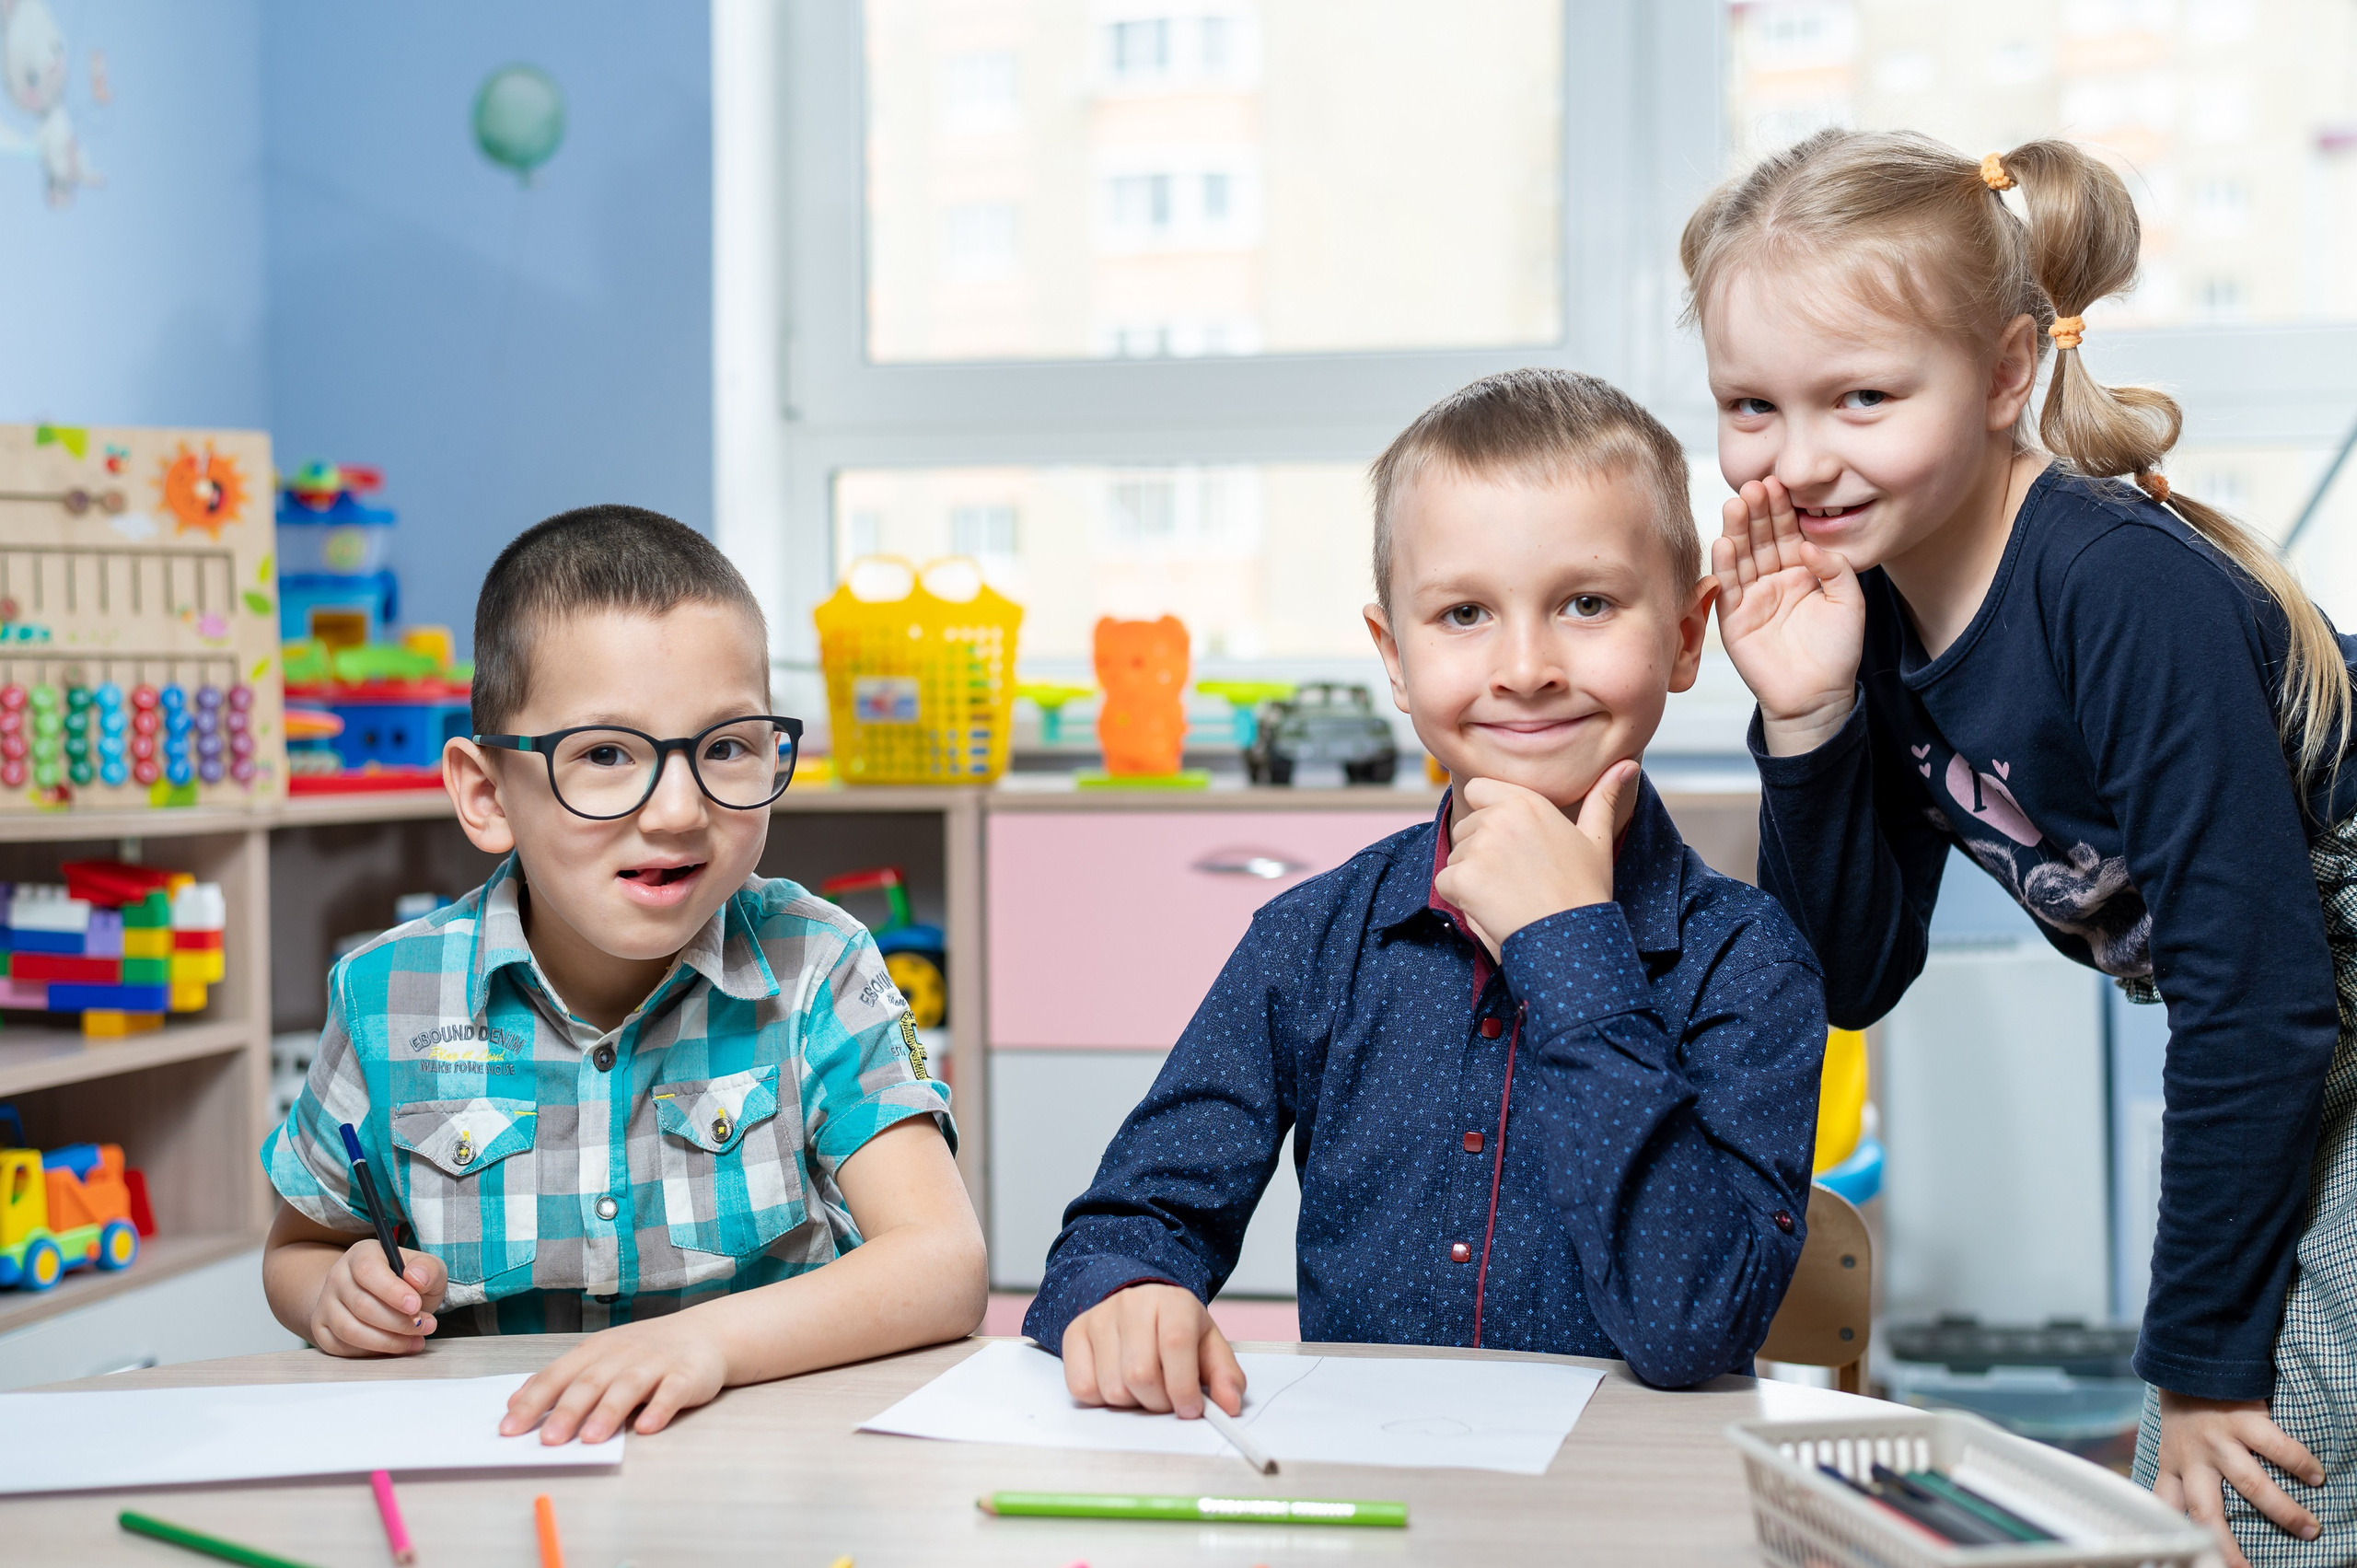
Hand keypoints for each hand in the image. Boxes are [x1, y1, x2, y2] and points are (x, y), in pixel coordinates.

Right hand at [308, 1240, 445, 1356]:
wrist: (380, 1296)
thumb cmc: (405, 1280)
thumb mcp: (426, 1267)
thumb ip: (428, 1269)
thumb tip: (417, 1278)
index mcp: (362, 1254)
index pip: (368, 1271)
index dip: (392, 1291)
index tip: (416, 1306)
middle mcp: (337, 1276)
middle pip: (362, 1305)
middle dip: (399, 1322)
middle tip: (425, 1326)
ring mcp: (326, 1304)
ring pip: (350, 1330)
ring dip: (387, 1341)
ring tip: (415, 1339)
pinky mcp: (321, 1328)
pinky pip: (341, 1348)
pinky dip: (371, 1352)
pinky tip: (395, 1347)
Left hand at [502, 1314, 728, 1443]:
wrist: (704, 1333)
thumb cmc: (643, 1352)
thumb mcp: (598, 1356)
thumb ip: (561, 1377)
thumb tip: (515, 1401)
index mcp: (595, 1351)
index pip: (557, 1376)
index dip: (532, 1402)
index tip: (509, 1429)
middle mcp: (622, 1355)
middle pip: (590, 1382)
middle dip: (567, 1412)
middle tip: (548, 1441)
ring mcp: (655, 1364)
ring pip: (628, 1387)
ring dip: (608, 1413)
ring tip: (591, 1440)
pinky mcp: (687, 1376)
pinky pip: (672, 1393)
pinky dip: (659, 1408)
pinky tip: (647, 1427)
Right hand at [1062, 1283, 1243, 1419]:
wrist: (1139, 1301)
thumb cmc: (1174, 1326)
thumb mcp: (1208, 1344)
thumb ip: (1225, 1375)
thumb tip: (1229, 1404)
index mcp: (1172, 1302)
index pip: (1175, 1345)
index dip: (1183, 1387)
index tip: (1190, 1409)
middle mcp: (1132, 1304)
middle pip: (1140, 1374)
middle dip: (1158, 1402)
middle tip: (1167, 1399)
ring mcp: (1099, 1318)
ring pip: (1112, 1387)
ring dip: (1132, 1403)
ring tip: (1143, 1388)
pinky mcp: (1074, 1334)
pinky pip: (1082, 1387)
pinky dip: (1102, 1399)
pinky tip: (1117, 1382)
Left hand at [1434, 766, 1630, 959]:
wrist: (1572, 937)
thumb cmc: (1585, 890)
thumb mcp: (1596, 839)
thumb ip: (1602, 798)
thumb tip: (1627, 764)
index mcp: (1526, 802)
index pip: (1477, 789)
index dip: (1486, 813)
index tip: (1506, 842)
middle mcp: (1498, 817)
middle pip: (1465, 828)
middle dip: (1479, 851)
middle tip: (1515, 878)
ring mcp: (1478, 847)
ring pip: (1455, 857)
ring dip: (1471, 876)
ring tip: (1508, 894)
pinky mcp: (1463, 877)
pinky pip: (1445, 883)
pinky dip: (1460, 898)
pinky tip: (1492, 907)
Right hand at [1710, 477, 1864, 755]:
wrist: (1818, 697)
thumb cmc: (1837, 653)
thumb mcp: (1850, 603)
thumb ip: (1835, 568)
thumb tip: (1808, 544)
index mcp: (1801, 571)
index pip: (1787, 532)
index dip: (1782, 509)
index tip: (1778, 483)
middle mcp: (1774, 579)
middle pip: (1761, 538)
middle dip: (1757, 512)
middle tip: (1754, 486)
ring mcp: (1752, 598)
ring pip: (1742, 557)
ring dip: (1737, 530)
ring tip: (1736, 504)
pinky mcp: (1734, 619)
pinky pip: (1728, 588)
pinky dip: (1725, 565)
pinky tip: (1723, 542)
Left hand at [2151, 1390, 2322, 1567]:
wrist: (2189, 1360)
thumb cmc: (2186, 1409)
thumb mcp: (2173, 1445)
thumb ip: (2182, 1477)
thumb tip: (2191, 1513)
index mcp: (2173, 1465)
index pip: (2167, 1507)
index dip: (2176, 1535)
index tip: (2187, 1562)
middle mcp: (2192, 1457)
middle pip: (2206, 1511)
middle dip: (2226, 1546)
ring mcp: (2217, 1439)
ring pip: (2251, 1484)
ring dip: (2283, 1510)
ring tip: (2309, 1529)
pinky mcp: (2242, 1418)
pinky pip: (2276, 1446)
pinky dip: (2298, 1463)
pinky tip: (2315, 1476)